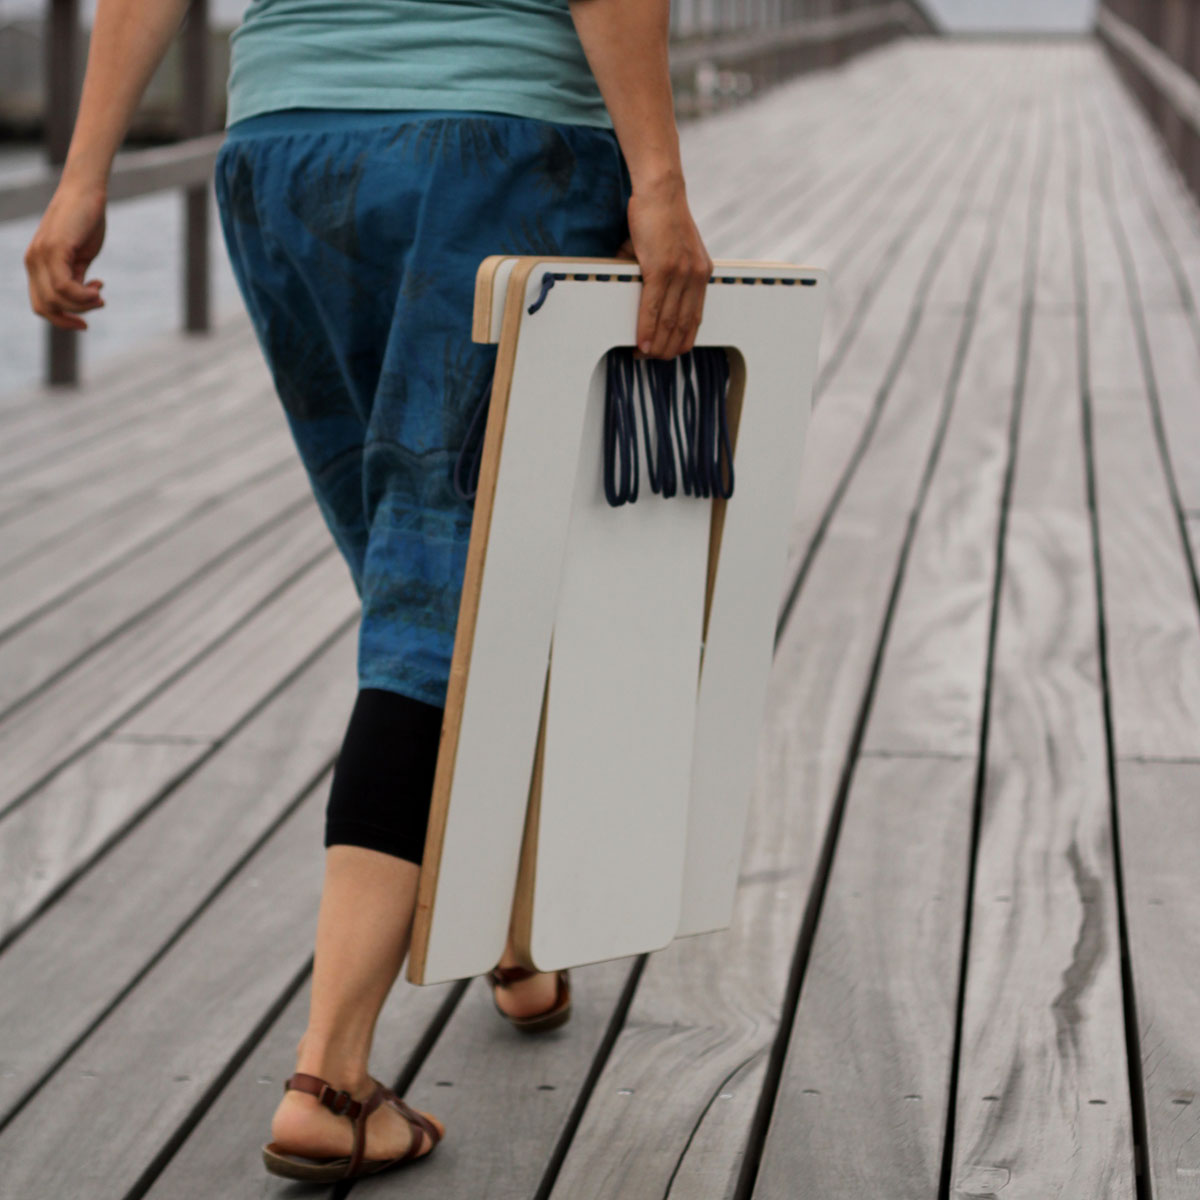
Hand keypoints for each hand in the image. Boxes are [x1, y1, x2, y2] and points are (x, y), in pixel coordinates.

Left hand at [24, 178, 106, 330]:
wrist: (86, 192)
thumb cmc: (85, 222)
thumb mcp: (80, 257)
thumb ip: (75, 278)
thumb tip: (81, 299)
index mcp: (37, 265)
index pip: (41, 304)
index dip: (62, 319)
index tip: (85, 322)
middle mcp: (33, 261)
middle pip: (46, 306)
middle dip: (73, 316)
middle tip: (99, 304)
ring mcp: (41, 255)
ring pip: (56, 299)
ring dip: (83, 305)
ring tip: (100, 294)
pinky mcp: (54, 249)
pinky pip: (64, 286)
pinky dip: (83, 295)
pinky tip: (98, 287)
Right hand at [615, 170, 711, 359]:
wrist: (660, 192)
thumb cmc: (660, 218)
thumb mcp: (668, 251)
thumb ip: (659, 275)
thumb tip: (638, 292)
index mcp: (702, 274)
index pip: (694, 317)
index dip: (682, 339)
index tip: (670, 352)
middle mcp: (695, 276)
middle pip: (682, 324)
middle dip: (668, 347)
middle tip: (653, 361)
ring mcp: (679, 273)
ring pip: (668, 319)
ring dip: (656, 343)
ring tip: (645, 358)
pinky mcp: (661, 268)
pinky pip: (653, 306)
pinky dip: (646, 328)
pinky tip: (641, 343)